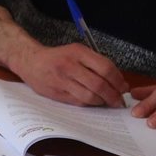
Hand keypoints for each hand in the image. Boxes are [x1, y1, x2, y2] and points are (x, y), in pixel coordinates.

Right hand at [15, 41, 129, 106]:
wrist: (30, 61)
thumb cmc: (58, 57)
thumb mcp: (77, 51)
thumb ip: (96, 63)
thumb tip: (120, 82)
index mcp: (78, 52)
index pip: (105, 68)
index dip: (118, 80)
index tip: (124, 88)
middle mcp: (70, 65)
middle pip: (99, 84)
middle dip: (113, 95)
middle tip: (119, 101)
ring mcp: (62, 80)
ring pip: (90, 96)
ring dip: (102, 101)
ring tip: (107, 102)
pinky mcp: (56, 93)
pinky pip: (79, 102)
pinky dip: (90, 104)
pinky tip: (93, 101)